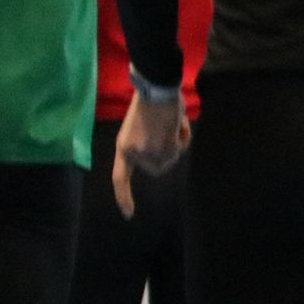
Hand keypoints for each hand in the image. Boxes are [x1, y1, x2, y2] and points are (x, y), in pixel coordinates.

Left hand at [112, 93, 189, 217]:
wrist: (156, 89)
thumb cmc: (149, 103)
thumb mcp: (141, 128)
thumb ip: (147, 143)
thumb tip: (167, 153)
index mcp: (123, 147)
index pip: (120, 177)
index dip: (124, 196)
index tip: (128, 214)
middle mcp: (135, 154)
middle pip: (157, 167)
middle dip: (166, 154)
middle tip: (166, 132)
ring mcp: (151, 153)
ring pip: (171, 159)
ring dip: (176, 144)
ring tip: (170, 123)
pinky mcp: (166, 149)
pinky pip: (180, 150)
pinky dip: (183, 137)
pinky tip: (177, 123)